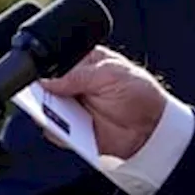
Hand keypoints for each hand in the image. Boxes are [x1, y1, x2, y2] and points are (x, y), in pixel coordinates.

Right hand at [40, 45, 165, 159]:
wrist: (153, 126)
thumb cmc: (139, 92)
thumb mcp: (112, 75)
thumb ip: (79, 76)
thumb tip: (48, 81)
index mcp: (84, 63)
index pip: (55, 63)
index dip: (46, 70)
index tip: (40, 78)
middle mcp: (74, 85)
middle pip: (45, 87)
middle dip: (40, 93)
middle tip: (43, 97)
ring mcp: (72, 108)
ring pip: (45, 110)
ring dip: (45, 113)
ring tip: (53, 114)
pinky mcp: (73, 130)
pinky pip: (55, 132)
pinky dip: (56, 132)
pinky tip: (65, 129)